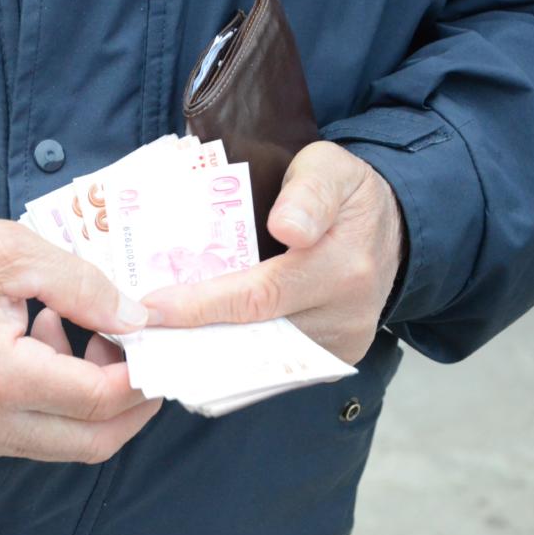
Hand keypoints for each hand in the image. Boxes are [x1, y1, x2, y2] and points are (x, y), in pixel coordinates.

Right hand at [0, 218, 160, 462]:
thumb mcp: (13, 251)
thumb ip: (84, 286)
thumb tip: (138, 320)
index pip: (99, 399)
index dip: (141, 373)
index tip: (154, 338)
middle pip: (95, 442)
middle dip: (134, 402)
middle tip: (140, 352)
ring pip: (70, 446)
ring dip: (97, 400)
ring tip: (77, 331)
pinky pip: (39, 437)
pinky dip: (62, 403)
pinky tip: (45, 344)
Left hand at [141, 141, 403, 364]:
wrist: (394, 230)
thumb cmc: (346, 194)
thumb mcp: (330, 169)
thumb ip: (309, 192)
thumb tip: (288, 227)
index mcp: (342, 264)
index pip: (259, 295)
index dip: (201, 306)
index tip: (151, 307)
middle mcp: (345, 313)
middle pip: (254, 334)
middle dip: (193, 334)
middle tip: (139, 330)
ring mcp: (341, 343)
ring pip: (262, 358)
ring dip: (208, 350)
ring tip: (158, 339)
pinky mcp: (334, 359)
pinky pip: (276, 365)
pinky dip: (235, 357)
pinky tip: (197, 343)